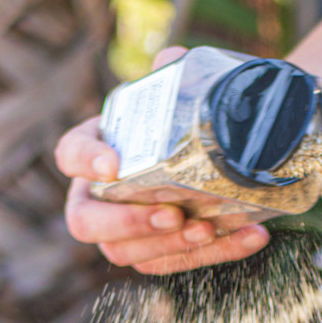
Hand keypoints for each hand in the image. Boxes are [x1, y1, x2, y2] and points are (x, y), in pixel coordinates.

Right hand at [55, 46, 271, 274]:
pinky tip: (252, 236)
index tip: (112, 165)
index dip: (84, 162)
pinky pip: (177, 264)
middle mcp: (100, 195)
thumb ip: (172, 73)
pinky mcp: (162, 252)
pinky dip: (217, 254)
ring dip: (169, 247)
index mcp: (94, 149)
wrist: (225, 146)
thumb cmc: (184, 118)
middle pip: (87, 223)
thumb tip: (173, 58)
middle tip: (171, 214)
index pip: (69, 153)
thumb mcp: (178, 91)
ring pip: (128, 254)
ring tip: (208, 229)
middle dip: (127, 222)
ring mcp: (127, 231)